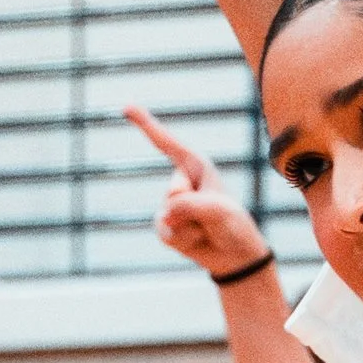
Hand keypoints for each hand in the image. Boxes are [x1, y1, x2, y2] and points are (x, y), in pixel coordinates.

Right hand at [125, 105, 268, 279]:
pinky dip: (186, 241)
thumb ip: (189, 207)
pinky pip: (167, 234)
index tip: (126, 107)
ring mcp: (170, 204)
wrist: (235, 255)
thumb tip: (163, 218)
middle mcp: (180, 182)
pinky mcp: (166, 226)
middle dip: (194, 208)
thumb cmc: (233, 225)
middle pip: (175, 193)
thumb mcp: (218, 211)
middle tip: (213, 218)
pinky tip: (198, 241)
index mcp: (195, 166)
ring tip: (208, 230)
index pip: (166, 143)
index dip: (145, 124)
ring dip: (193, 228)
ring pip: (170, 216)